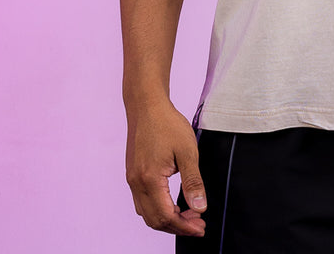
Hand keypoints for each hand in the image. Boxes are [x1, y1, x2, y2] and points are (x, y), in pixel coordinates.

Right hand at [125, 97, 206, 235]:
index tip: (201, 228)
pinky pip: (142, 202)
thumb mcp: (187, 151)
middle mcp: (136, 183)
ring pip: (147, 213)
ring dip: (167, 220)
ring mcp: (132, 179)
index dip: (184, 227)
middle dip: (177, 227)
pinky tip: (173, 204)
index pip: (166, 216)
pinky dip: (158, 209)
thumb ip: (193, 182)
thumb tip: (200, 208)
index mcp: (149, 179)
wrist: (146, 105)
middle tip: (198, 224)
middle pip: (154, 220)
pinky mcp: (132, 174)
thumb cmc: (167, 124)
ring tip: (189, 215)